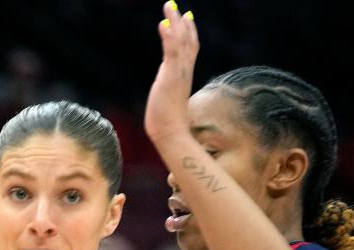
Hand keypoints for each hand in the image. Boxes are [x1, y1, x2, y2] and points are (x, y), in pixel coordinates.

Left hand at [144, 2, 198, 143]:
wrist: (171, 133)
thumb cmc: (168, 121)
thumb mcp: (168, 98)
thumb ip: (169, 87)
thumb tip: (166, 85)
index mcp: (185, 75)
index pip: (190, 48)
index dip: (189, 32)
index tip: (187, 17)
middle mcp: (184, 71)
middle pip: (188, 40)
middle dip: (182, 22)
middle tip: (173, 6)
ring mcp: (178, 73)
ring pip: (180, 41)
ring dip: (175, 22)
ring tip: (169, 7)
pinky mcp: (170, 77)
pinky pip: (171, 52)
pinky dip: (168, 37)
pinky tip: (163, 24)